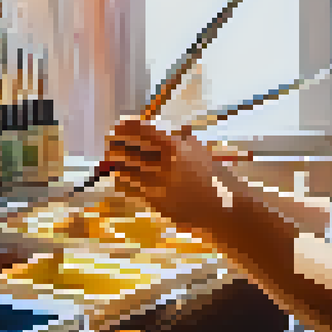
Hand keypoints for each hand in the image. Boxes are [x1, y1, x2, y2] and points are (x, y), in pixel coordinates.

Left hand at [104, 117, 233, 236]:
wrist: (222, 206)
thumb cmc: (211, 175)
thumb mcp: (199, 150)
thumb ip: (183, 138)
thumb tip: (171, 127)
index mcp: (175, 148)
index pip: (145, 132)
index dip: (128, 127)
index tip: (118, 124)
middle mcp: (164, 165)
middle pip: (130, 151)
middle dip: (116, 144)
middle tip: (108, 140)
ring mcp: (159, 184)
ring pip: (127, 170)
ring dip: (116, 162)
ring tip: (110, 156)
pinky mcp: (156, 202)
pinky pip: (132, 189)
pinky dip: (122, 180)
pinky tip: (118, 175)